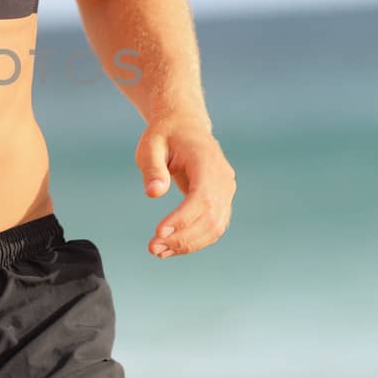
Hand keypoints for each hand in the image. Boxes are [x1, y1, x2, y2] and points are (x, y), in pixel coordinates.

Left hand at [136, 114, 235, 258]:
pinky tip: (171, 247)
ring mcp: (226, 190)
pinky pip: (214, 226)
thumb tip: (154, 193)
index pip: (202, 196)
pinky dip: (195, 240)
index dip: (183, 218)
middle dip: (183, 237)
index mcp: (207, 160)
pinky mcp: (222, 200)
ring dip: (188, 244)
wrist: (185, 125)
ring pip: (215, 227)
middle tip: (153, 248)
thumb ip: (153, 168)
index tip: (159, 232)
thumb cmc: (165, 134)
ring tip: (158, 251)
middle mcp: (223, 177)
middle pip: (211, 217)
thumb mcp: (150, 145)